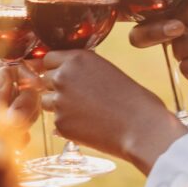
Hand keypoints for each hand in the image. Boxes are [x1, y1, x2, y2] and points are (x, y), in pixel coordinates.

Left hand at [40, 50, 187, 173]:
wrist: (142, 127)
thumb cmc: (133, 99)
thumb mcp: (106, 70)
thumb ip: (81, 68)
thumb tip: (62, 71)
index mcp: (77, 58)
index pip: (48, 59)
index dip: (55, 68)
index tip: (63, 77)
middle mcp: (63, 76)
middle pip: (45, 80)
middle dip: (56, 88)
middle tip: (79, 98)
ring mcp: (60, 101)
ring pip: (46, 101)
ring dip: (59, 107)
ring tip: (85, 112)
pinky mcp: (61, 123)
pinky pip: (55, 122)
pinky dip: (67, 125)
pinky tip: (88, 126)